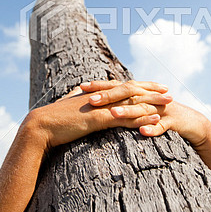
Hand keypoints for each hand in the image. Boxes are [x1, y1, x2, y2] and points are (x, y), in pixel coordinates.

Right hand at [23, 79, 172, 150]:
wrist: (41, 125)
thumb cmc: (54, 119)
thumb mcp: (72, 108)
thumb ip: (81, 101)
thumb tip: (84, 96)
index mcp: (97, 94)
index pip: (123, 86)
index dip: (140, 85)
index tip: (153, 86)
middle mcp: (101, 97)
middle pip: (132, 90)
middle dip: (152, 90)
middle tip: (169, 91)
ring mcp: (101, 107)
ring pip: (132, 102)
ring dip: (152, 103)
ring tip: (169, 103)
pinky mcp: (98, 119)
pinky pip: (124, 118)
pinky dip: (141, 119)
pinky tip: (154, 121)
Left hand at [85, 80, 210, 148]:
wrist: (191, 122)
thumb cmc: (160, 116)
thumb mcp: (139, 110)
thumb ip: (122, 107)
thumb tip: (97, 107)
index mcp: (139, 94)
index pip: (116, 86)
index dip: (99, 86)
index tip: (80, 87)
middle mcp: (148, 97)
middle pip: (127, 94)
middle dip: (108, 96)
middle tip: (90, 100)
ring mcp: (160, 108)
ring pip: (142, 109)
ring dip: (127, 112)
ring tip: (112, 114)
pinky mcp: (173, 122)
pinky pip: (162, 126)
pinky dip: (153, 128)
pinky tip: (143, 131)